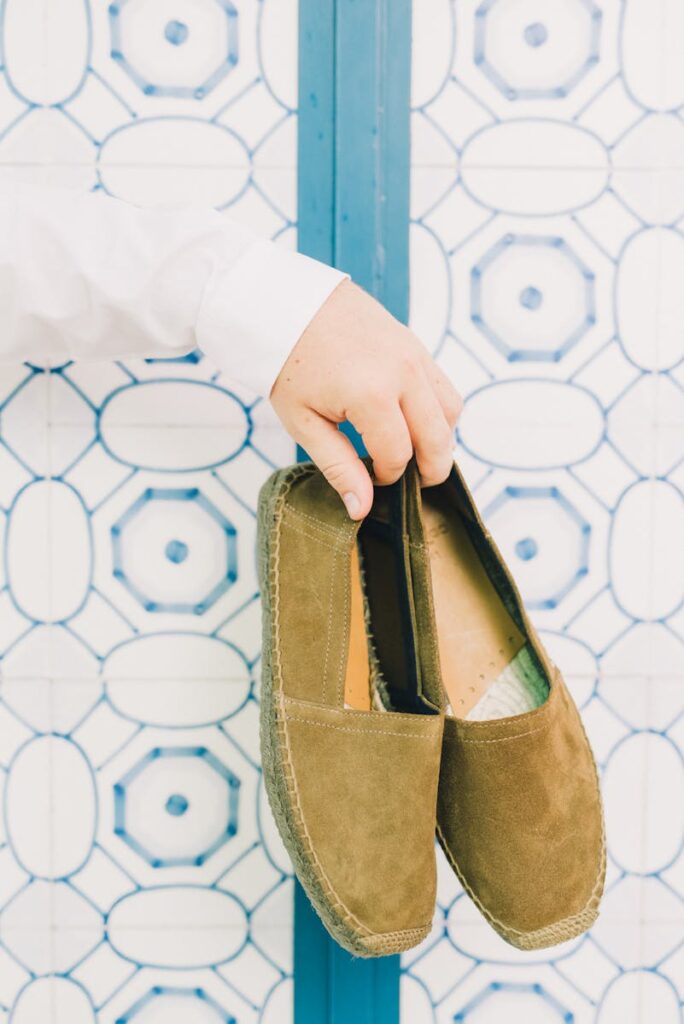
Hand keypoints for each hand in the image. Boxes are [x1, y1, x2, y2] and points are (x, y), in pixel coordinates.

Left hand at [270, 279, 462, 519]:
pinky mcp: (415, 343)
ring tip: (412, 451)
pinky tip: (411, 420)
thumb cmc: (287, 363)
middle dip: (429, 469)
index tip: (371, 479)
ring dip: (439, 438)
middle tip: (411, 482)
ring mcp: (414, 354)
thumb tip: (362, 508)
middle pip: (438, 439)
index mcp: (371, 395)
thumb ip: (338, 467)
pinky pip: (444, 385)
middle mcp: (403, 373)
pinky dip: (438, 410)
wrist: (287, 303)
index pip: (399, 456)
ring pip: (451, 411)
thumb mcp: (303, 423)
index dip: (388, 477)